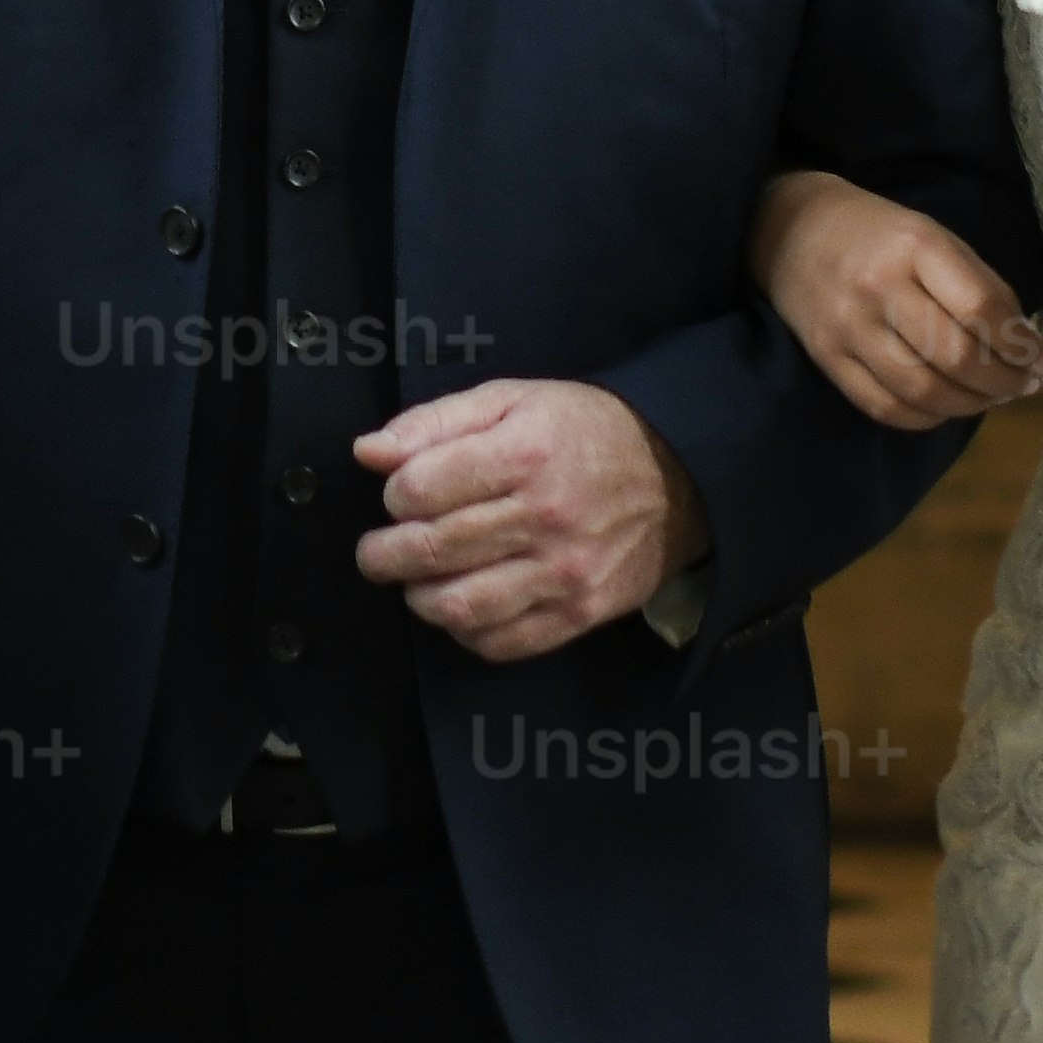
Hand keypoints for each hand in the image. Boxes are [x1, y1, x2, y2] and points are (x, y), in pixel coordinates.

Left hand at [353, 379, 703, 661]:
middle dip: (384, 554)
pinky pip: (501, 642)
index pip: (421, 489)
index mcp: (525, 453)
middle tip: (378, 552)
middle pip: (431, 550)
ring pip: (459, 606)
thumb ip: (435, 422)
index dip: (394, 494)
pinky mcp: (580, 614)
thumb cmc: (581, 430)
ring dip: (419, 598)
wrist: (675, 476)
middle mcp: (546, 516)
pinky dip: (465, 633)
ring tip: (416, 583)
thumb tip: (367, 452)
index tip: (399, 495)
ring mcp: (565, 573)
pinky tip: (460, 607)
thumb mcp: (512, 400)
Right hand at [759, 170, 1042, 429]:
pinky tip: (947, 408)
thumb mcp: (933, 236)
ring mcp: (848, 328)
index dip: (1019, 343)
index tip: (1041, 359)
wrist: (790, 229)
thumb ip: (979, 286)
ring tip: (991, 398)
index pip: (979, 307)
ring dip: (970, 405)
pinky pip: (885, 407)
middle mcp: (878, 287)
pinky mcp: (827, 358)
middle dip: (1002, 381)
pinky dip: (927, 418)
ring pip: (923, 390)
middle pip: (954, 356)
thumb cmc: (878, 232)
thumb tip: (1027, 346)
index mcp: (913, 245)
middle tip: (1024, 385)